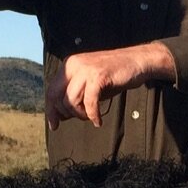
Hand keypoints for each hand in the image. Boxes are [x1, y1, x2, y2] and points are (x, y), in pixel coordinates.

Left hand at [46, 43, 177, 128]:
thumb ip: (75, 96)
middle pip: (56, 96)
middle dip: (64, 113)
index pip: (51, 90)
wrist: (137, 62)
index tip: (54, 125)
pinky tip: (98, 121)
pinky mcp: (98, 76)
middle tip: (79, 119)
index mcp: (69, 65)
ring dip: (80, 115)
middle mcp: (73, 64)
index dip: (51, 110)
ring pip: (71, 100)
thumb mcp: (90, 86)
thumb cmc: (114, 76)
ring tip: (91, 117)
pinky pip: (89, 102)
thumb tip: (61, 116)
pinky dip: (93, 115)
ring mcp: (85, 69)